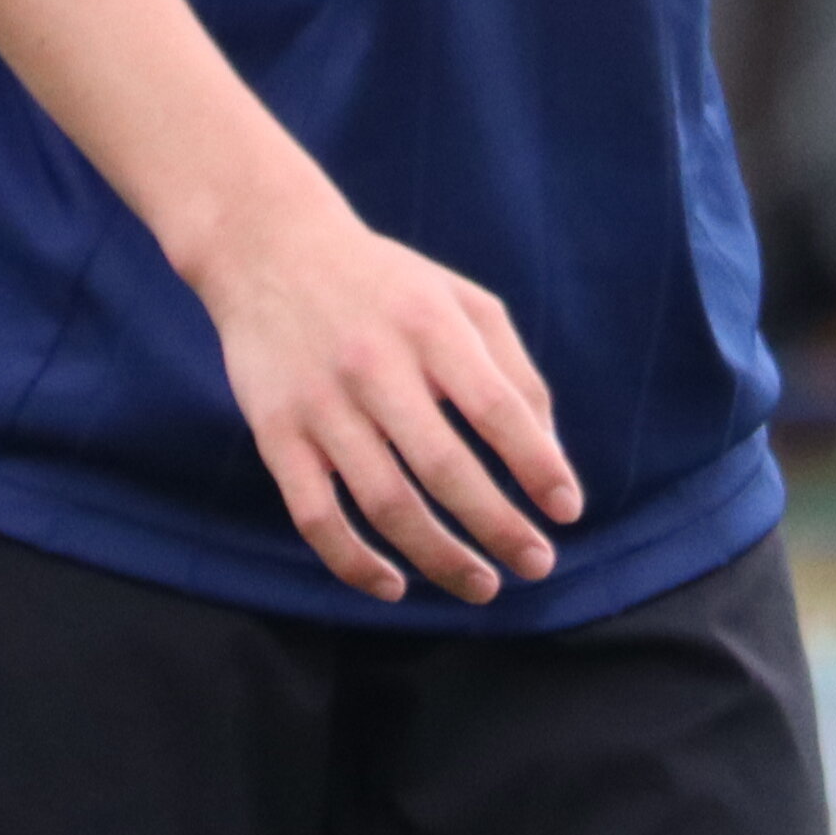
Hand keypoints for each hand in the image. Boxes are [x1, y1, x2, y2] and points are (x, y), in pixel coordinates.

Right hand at [182, 191, 581, 604]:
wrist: (269, 248)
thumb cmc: (387, 286)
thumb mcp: (461, 302)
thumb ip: (513, 373)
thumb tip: (550, 460)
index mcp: (431, 326)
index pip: (496, 407)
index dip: (538, 465)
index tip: (567, 511)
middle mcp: (375, 363)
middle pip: (445, 467)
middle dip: (499, 527)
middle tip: (537, 565)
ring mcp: (321, 402)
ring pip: (386, 502)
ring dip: (439, 558)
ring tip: (482, 585)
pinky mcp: (276, 432)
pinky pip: (316, 516)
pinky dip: (354, 562)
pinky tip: (392, 586)